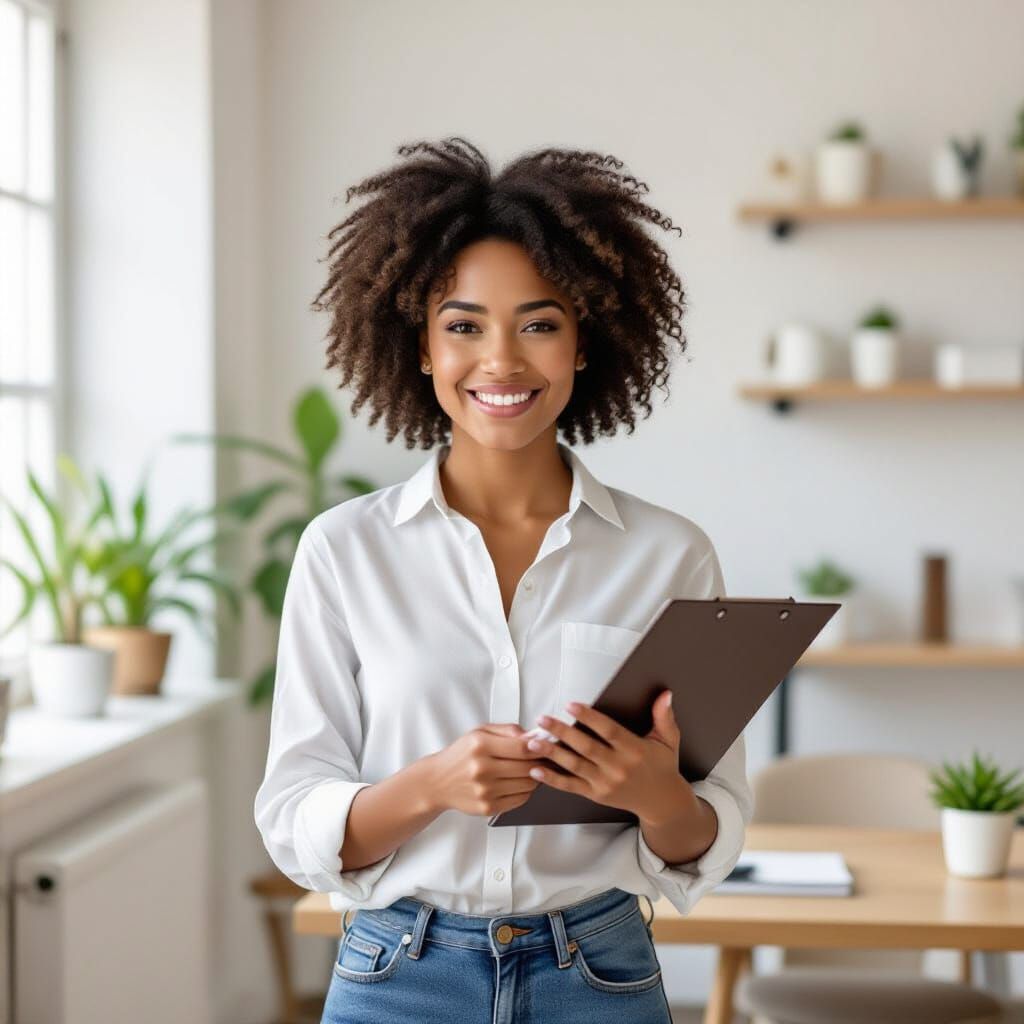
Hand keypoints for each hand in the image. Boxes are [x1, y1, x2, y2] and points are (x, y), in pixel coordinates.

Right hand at [426, 723, 545, 816]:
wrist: (438, 781)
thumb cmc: (461, 755)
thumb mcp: (480, 732)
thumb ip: (509, 730)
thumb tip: (534, 735)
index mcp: (480, 745)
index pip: (522, 748)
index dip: (540, 747)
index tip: (546, 745)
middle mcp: (482, 768)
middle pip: (527, 767)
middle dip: (540, 762)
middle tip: (545, 758)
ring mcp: (485, 790)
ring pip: (527, 784)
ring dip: (535, 777)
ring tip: (531, 770)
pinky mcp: (487, 807)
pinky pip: (520, 800)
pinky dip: (526, 791)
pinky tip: (519, 783)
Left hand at [522, 690, 693, 823]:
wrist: (662, 802)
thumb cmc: (662, 767)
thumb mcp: (668, 740)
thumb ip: (664, 716)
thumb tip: (665, 694)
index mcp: (635, 750)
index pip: (609, 731)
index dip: (589, 717)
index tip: (571, 706)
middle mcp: (619, 767)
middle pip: (586, 747)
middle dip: (562, 732)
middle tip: (542, 720)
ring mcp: (606, 783)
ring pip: (575, 766)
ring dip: (552, 754)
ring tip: (533, 743)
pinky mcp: (597, 795)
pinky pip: (571, 787)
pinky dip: (553, 779)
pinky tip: (537, 770)